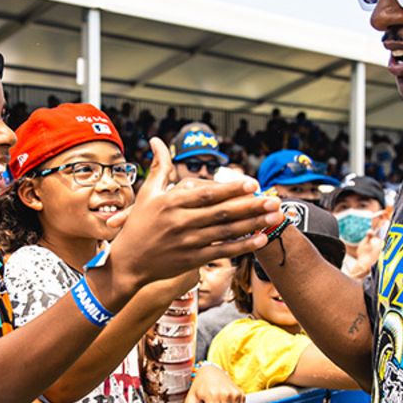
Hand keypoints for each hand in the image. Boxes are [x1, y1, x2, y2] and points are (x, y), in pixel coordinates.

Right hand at [100, 138, 280, 304]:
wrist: (127, 262)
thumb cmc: (138, 224)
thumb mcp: (147, 193)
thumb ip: (159, 166)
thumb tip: (156, 140)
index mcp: (172, 202)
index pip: (207, 194)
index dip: (231, 189)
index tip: (253, 183)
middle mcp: (181, 222)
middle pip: (222, 212)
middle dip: (251, 206)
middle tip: (274, 199)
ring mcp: (188, 242)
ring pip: (226, 231)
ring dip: (253, 224)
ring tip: (275, 216)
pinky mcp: (192, 260)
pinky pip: (222, 251)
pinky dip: (243, 246)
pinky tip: (261, 239)